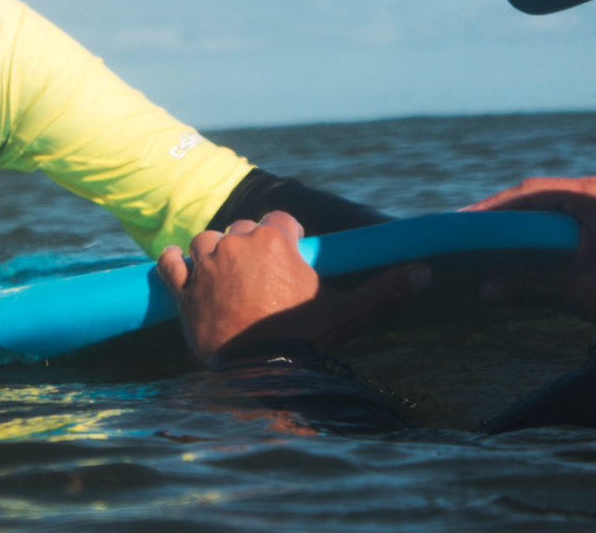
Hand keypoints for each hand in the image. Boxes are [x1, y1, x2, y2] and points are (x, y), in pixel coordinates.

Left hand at [156, 210, 428, 365]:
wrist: (263, 373)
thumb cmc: (307, 339)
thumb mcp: (350, 312)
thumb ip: (386, 289)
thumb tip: (425, 273)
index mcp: (275, 239)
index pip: (279, 220)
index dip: (284, 238)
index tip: (287, 258)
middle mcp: (238, 243)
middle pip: (241, 231)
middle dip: (249, 248)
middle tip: (260, 279)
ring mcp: (207, 264)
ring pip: (205, 242)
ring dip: (213, 255)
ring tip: (225, 279)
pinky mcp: (182, 289)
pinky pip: (170, 262)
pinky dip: (175, 265)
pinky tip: (183, 273)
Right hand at [463, 170, 595, 321]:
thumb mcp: (580, 290)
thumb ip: (532, 285)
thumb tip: (485, 290)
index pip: (536, 192)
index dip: (497, 205)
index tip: (466, 217)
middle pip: (553, 190)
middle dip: (517, 208)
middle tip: (480, 224)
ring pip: (573, 193)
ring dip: (544, 210)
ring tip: (510, 228)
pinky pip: (593, 199)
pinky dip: (569, 213)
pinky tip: (551, 230)